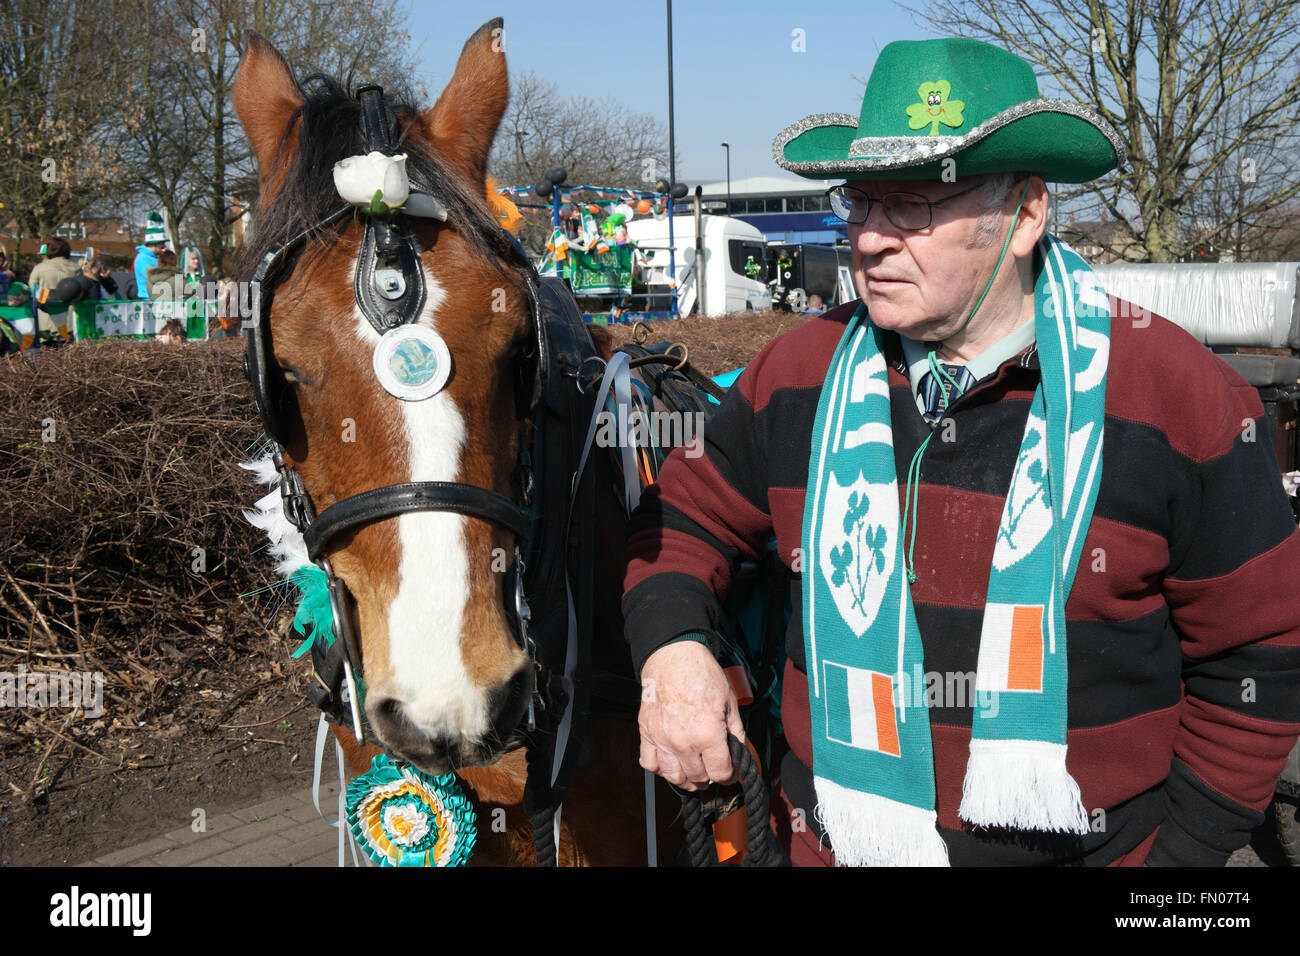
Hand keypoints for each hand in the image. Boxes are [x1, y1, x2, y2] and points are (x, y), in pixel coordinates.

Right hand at [638, 640, 744, 790]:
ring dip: (686, 780)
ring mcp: (662, 739)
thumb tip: (740, 752)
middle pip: (698, 778)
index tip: (729, 771)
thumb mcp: (729, 702)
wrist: (674, 657)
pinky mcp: (647, 732)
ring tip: (693, 774)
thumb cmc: (702, 675)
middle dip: (709, 778)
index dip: (729, 775)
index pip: (720, 773)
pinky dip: (659, 768)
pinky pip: (649, 763)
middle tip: (712, 771)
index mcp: (707, 734)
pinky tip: (670, 761)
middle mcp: (683, 742)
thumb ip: (736, 732)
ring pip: (673, 777)